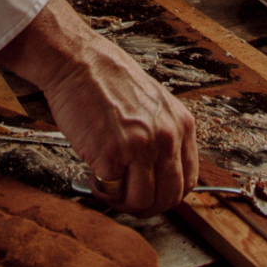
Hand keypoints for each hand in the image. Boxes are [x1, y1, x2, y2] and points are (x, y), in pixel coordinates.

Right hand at [0, 0, 198, 215]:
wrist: (78, 61)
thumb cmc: (108, 79)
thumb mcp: (153, 104)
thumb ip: (162, 136)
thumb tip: (158, 173)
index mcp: (181, 124)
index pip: (188, 180)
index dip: (168, 194)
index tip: (152, 193)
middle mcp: (166, 138)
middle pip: (169, 197)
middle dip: (146, 205)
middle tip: (128, 199)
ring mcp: (139, 148)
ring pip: (142, 201)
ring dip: (123, 201)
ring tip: (109, 187)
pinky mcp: (111, 155)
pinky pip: (111, 191)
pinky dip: (101, 190)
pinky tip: (94, 175)